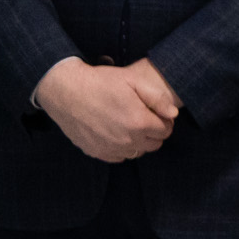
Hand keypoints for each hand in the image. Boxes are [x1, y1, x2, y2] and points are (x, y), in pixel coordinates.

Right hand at [35, 57, 175, 161]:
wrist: (65, 91)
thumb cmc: (100, 82)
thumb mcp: (132, 81)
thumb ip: (157, 98)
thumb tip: (173, 114)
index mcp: (139, 122)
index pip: (166, 131)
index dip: (164, 121)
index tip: (155, 113)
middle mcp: (126, 140)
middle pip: (154, 144)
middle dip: (153, 132)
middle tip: (143, 117)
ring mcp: (110, 149)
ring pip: (137, 152)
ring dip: (138, 141)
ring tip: (128, 124)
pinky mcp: (96, 152)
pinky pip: (119, 157)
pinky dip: (121, 148)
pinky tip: (115, 132)